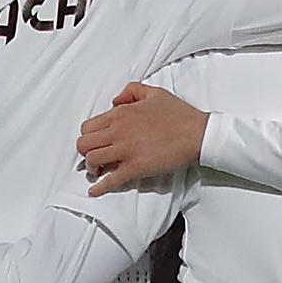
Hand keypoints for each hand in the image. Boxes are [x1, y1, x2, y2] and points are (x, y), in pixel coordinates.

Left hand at [78, 84, 207, 192]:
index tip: (95, 142)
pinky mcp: (135, 168)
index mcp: (120, 113)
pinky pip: (110, 180)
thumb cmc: (179, 114)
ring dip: (91, 167)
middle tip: (94, 156)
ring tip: (98, 170)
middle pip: (84, 144)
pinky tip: (94, 191)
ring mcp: (125, 151)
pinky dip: (99, 187)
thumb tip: (115, 101)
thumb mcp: (153, 92)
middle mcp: (118, 131)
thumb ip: (130, 91)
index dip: (89, 136)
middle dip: (85, 151)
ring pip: (92, 160)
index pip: (88, 126)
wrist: (197, 134)